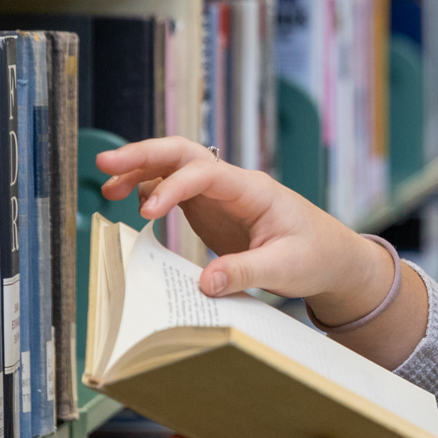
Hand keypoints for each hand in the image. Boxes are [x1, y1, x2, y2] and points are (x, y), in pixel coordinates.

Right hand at [93, 136, 382, 310]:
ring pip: (176, 167)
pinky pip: (177, 190)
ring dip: (142, 170)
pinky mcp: (212, 210)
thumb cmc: (315, 255)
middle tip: (107, 163)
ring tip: (107, 185)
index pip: (206, 173)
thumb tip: (202, 284)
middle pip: (184, 154)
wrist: (331, 256)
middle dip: (145, 154)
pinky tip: (130, 200)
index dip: (173, 187)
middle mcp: (233, 185)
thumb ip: (245, 272)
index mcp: (254, 190)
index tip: (147, 211)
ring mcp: (221, 195)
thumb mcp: (285, 268)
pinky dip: (151, 190)